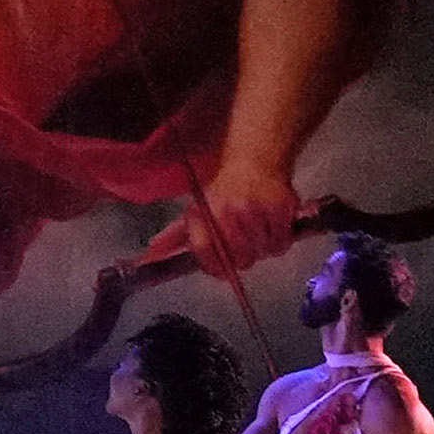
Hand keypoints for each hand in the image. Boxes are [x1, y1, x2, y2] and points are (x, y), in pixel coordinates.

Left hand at [157, 163, 305, 283]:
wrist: (254, 160)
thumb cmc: (224, 188)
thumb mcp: (197, 207)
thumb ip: (176, 234)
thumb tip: (152, 253)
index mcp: (204, 212)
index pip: (203, 248)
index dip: (212, 266)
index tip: (221, 273)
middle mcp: (228, 212)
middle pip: (239, 258)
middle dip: (242, 260)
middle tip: (244, 249)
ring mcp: (256, 211)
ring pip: (261, 253)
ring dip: (262, 250)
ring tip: (258, 233)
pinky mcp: (280, 210)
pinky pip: (281, 244)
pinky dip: (279, 243)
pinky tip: (272, 229)